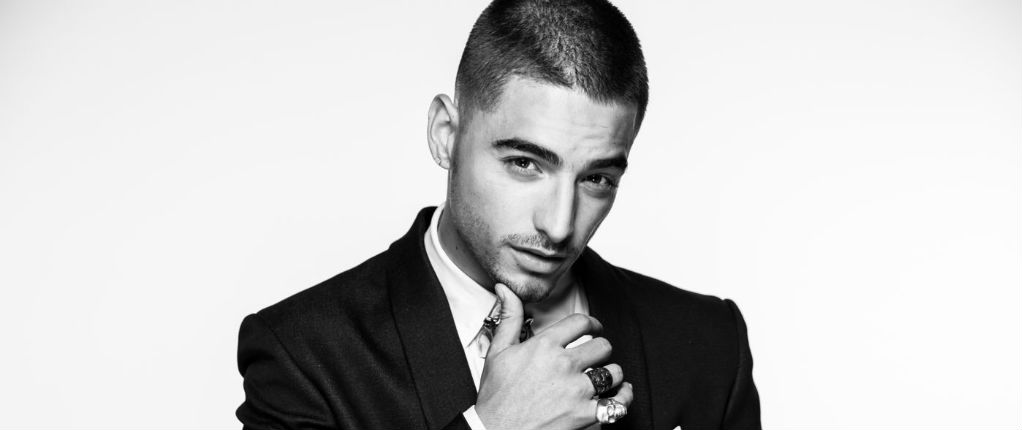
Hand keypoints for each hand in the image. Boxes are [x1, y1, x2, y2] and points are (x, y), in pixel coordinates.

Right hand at [474, 283, 633, 429]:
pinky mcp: (585, 415)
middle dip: (601, 350)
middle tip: (596, 357)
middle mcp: (564, 365)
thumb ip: (508, 318)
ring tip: (605, 377)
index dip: (593, 323)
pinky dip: (624, 398)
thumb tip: (505, 288)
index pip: (581, 322)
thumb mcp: (498, 353)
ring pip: (614, 372)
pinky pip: (619, 402)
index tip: (595, 328)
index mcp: (544, 346)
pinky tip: (620, 394)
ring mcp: (577, 391)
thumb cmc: (496, 396)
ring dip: (612, 374)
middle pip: (602, 346)